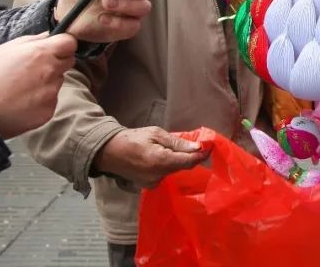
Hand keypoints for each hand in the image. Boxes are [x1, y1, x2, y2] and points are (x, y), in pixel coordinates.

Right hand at [0, 33, 76, 138]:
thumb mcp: (2, 50)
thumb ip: (30, 41)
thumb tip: (48, 36)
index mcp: (40, 53)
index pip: (69, 43)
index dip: (63, 45)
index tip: (55, 48)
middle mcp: (51, 72)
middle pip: (67, 62)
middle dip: (55, 63)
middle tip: (32, 70)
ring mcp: (51, 93)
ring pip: (58, 82)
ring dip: (46, 83)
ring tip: (20, 89)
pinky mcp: (48, 111)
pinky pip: (50, 101)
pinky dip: (40, 102)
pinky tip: (21, 103)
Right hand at [93, 126, 207, 188]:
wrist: (109, 152)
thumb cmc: (133, 138)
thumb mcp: (156, 133)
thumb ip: (177, 142)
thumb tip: (197, 147)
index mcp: (160, 161)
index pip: (189, 161)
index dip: (202, 154)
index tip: (210, 146)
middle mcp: (158, 176)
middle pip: (183, 166)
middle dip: (191, 155)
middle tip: (195, 143)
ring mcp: (153, 183)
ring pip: (175, 171)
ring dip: (179, 160)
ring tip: (175, 148)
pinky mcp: (149, 185)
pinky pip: (166, 174)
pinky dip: (169, 166)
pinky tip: (164, 157)